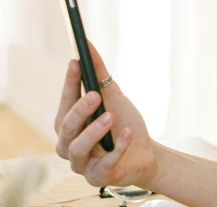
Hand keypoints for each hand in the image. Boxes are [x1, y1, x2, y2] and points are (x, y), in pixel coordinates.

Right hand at [54, 40, 160, 188]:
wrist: (145, 153)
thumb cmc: (123, 123)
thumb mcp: (114, 96)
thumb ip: (99, 75)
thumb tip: (88, 46)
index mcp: (69, 123)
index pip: (65, 101)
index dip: (69, 83)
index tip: (76, 62)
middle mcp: (69, 144)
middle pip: (66, 127)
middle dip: (80, 109)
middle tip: (95, 95)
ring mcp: (82, 163)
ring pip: (78, 149)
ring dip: (94, 131)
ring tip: (110, 116)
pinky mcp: (98, 177)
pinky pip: (103, 165)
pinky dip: (116, 148)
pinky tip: (126, 134)